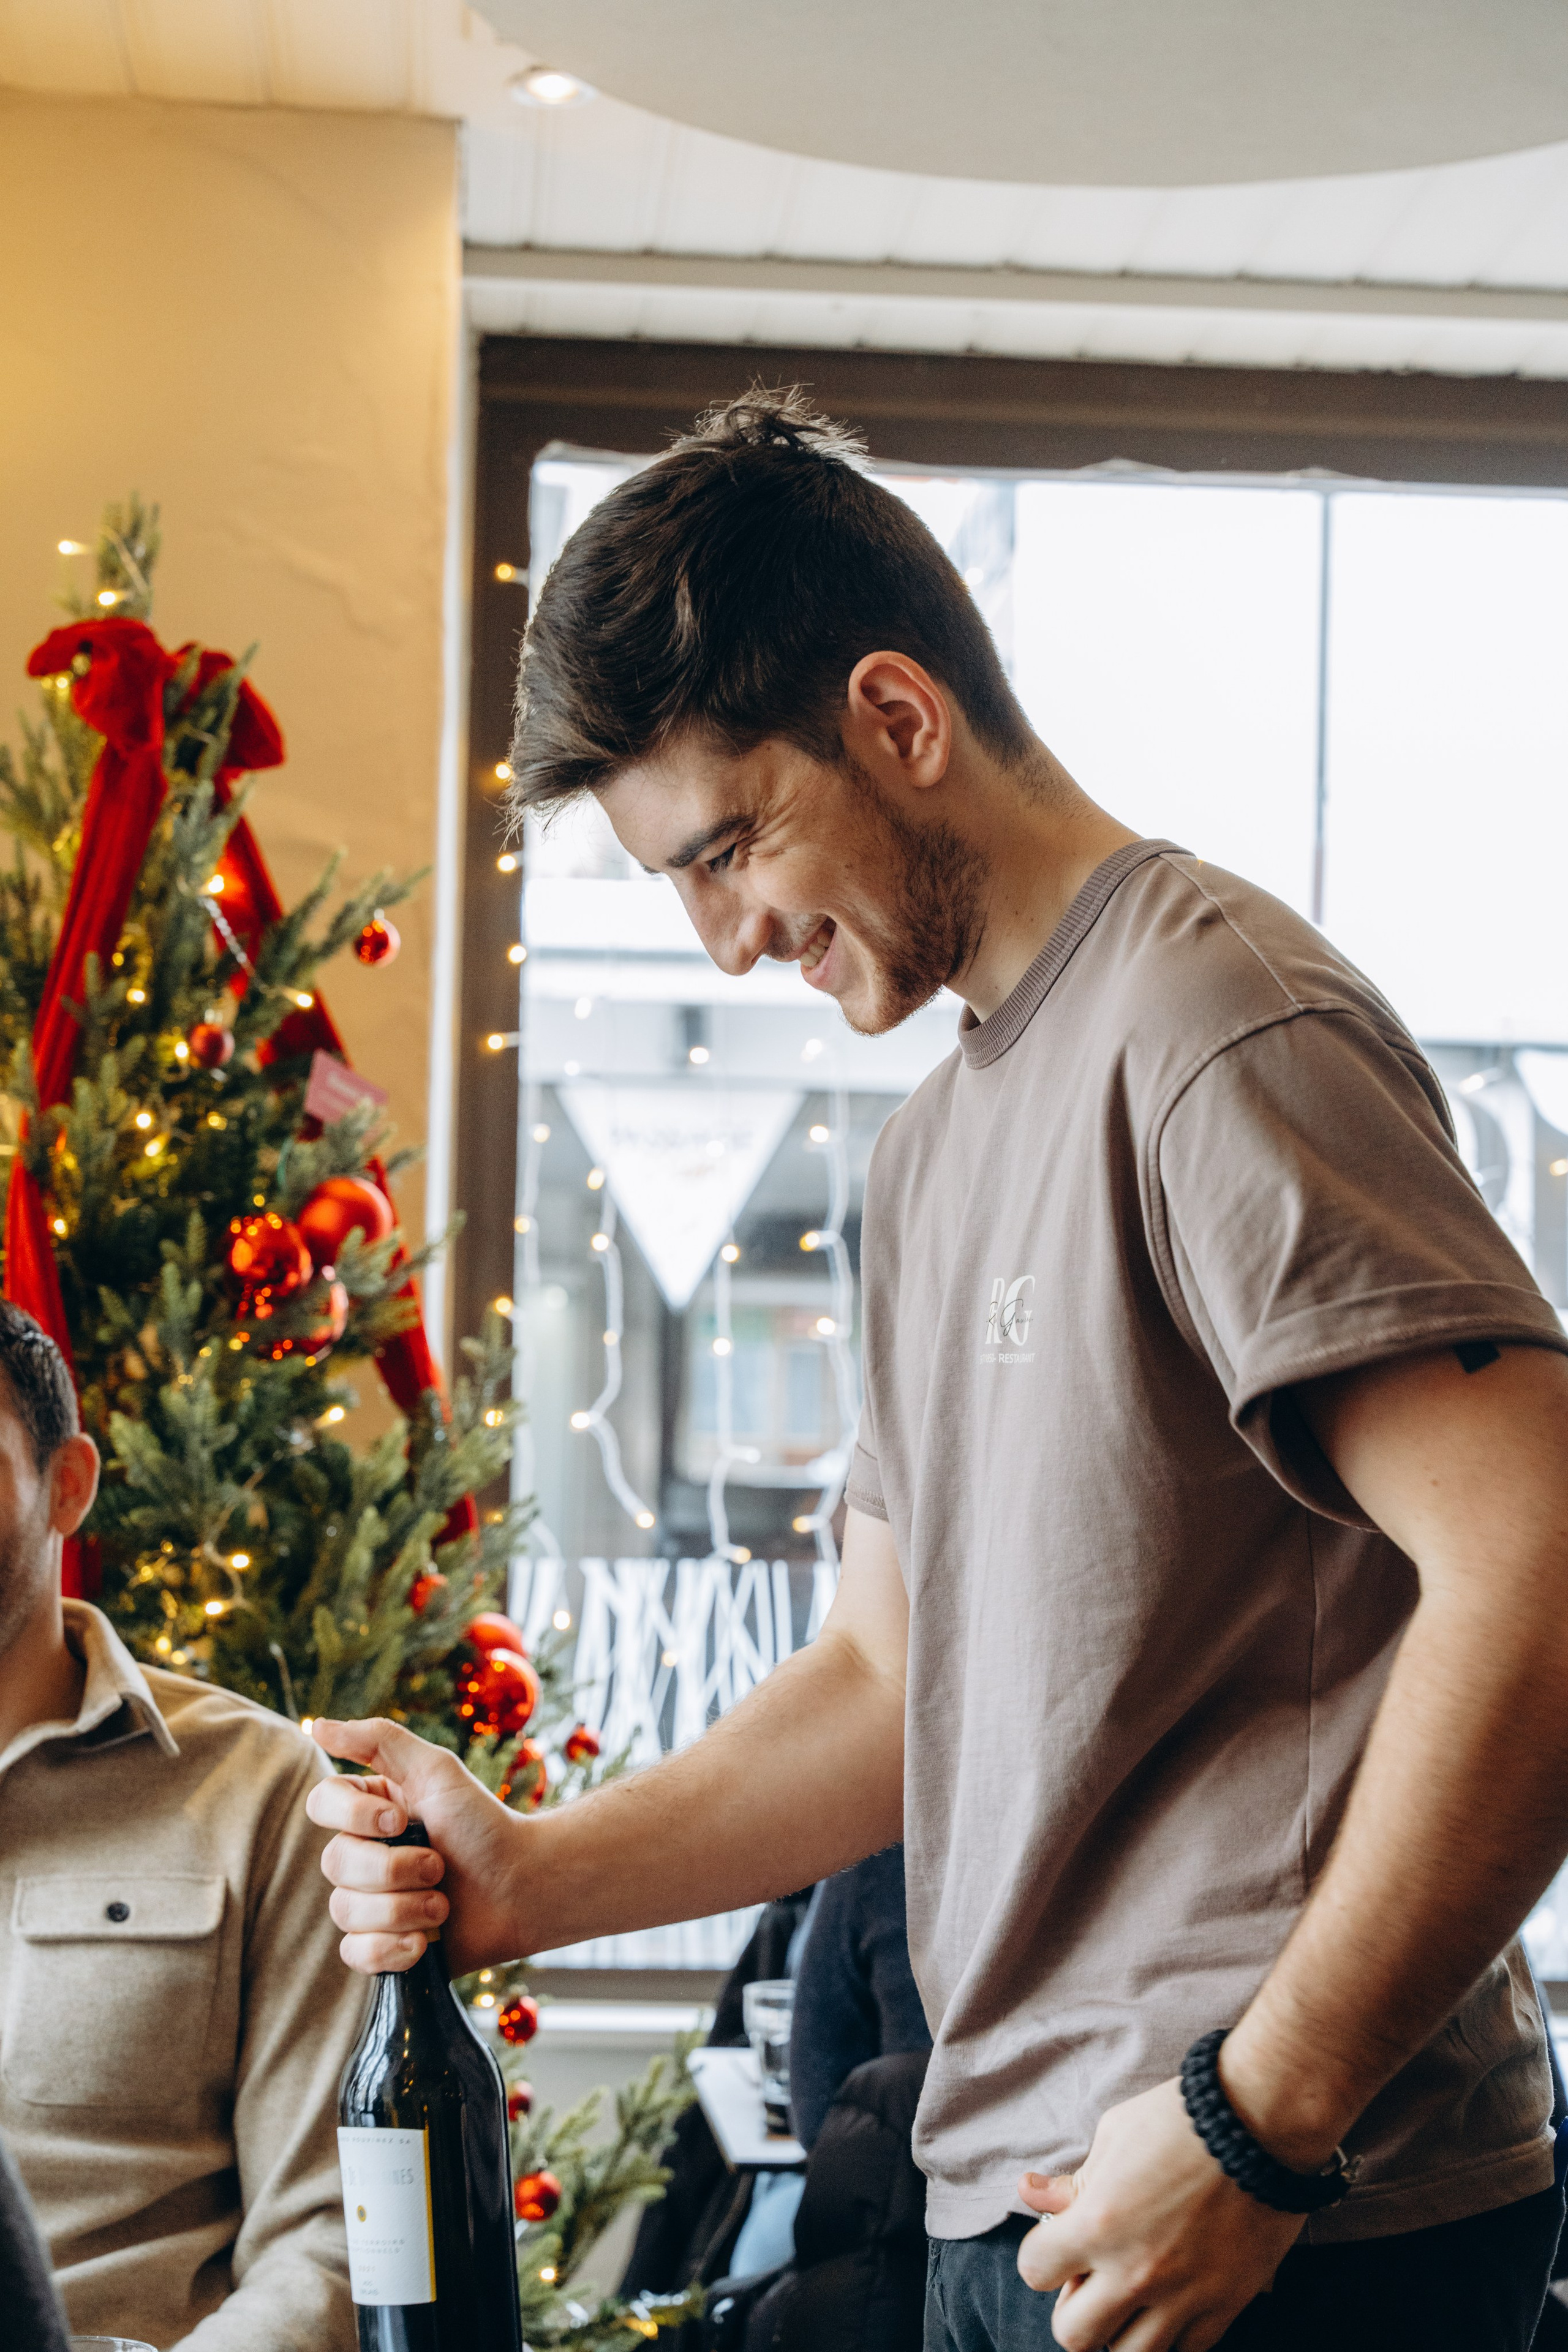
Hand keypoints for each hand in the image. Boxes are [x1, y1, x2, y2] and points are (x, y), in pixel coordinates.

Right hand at [305, 1716, 533, 1975]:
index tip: (399, 1819)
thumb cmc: (483, 1823)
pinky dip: (391, 1948)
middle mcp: (361, 1855)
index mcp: (368, 1810)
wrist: (521, 1886)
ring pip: (346, 1910)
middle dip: (394, 1868)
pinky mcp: (381, 1946)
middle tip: (440, 1865)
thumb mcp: (436, 1770)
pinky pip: (356, 1954)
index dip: (355, 1815)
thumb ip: (378, 1740)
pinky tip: (423, 1942)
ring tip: (443, 1905)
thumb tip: (318, 1726)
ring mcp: (368, 1903)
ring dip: (404, 1907)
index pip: (321, 1804)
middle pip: (334, 1863)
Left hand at [1016, 2078, 1302, 2351]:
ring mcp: (1184, 2295)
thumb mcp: (1115, 2135)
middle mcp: (1136, 2271)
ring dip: (1121, 2331)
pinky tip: (1173, 2302)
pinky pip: (1188, 2350)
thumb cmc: (1181, 2119)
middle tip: (1092, 2279)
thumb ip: (1073, 2181)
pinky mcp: (1227, 2304)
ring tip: (1131, 2297)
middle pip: (1074, 2336)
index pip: (1035, 2271)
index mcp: (1099, 2223)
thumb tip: (1030, 2193)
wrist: (1263, 2123)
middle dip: (1073, 2308)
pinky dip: (1174, 2334)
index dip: (1041, 2256)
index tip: (1059, 2244)